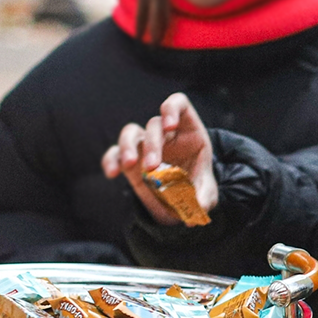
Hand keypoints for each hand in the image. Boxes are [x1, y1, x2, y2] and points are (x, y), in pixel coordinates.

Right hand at [100, 92, 217, 224]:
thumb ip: (204, 199)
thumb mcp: (207, 194)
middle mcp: (164, 134)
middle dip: (152, 144)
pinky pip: (114, 153)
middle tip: (152, 166)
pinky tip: (112, 173)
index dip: (172, 108)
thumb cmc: (197, 188)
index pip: (179, 104)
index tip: (169, 125)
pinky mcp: (130, 160)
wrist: (181, 201)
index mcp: (188, 132)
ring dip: (127, 146)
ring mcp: (145, 144)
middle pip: (153, 124)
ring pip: (130, 133)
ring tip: (129, 165)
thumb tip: (196, 214)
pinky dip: (110, 160)